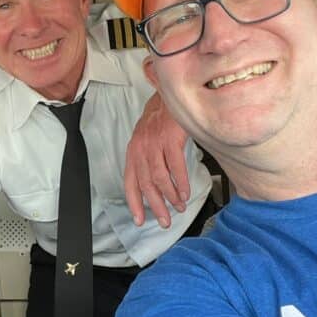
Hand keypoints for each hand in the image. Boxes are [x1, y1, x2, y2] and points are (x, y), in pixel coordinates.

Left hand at [125, 92, 190, 227]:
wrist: (171, 95)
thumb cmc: (161, 119)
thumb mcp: (147, 140)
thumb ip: (148, 160)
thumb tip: (156, 185)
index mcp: (133, 151)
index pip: (130, 182)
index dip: (134, 203)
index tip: (140, 220)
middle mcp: (140, 149)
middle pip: (146, 184)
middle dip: (156, 206)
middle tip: (165, 221)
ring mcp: (154, 143)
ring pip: (159, 178)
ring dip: (170, 196)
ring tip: (179, 207)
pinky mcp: (169, 138)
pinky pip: (175, 166)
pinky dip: (181, 183)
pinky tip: (185, 193)